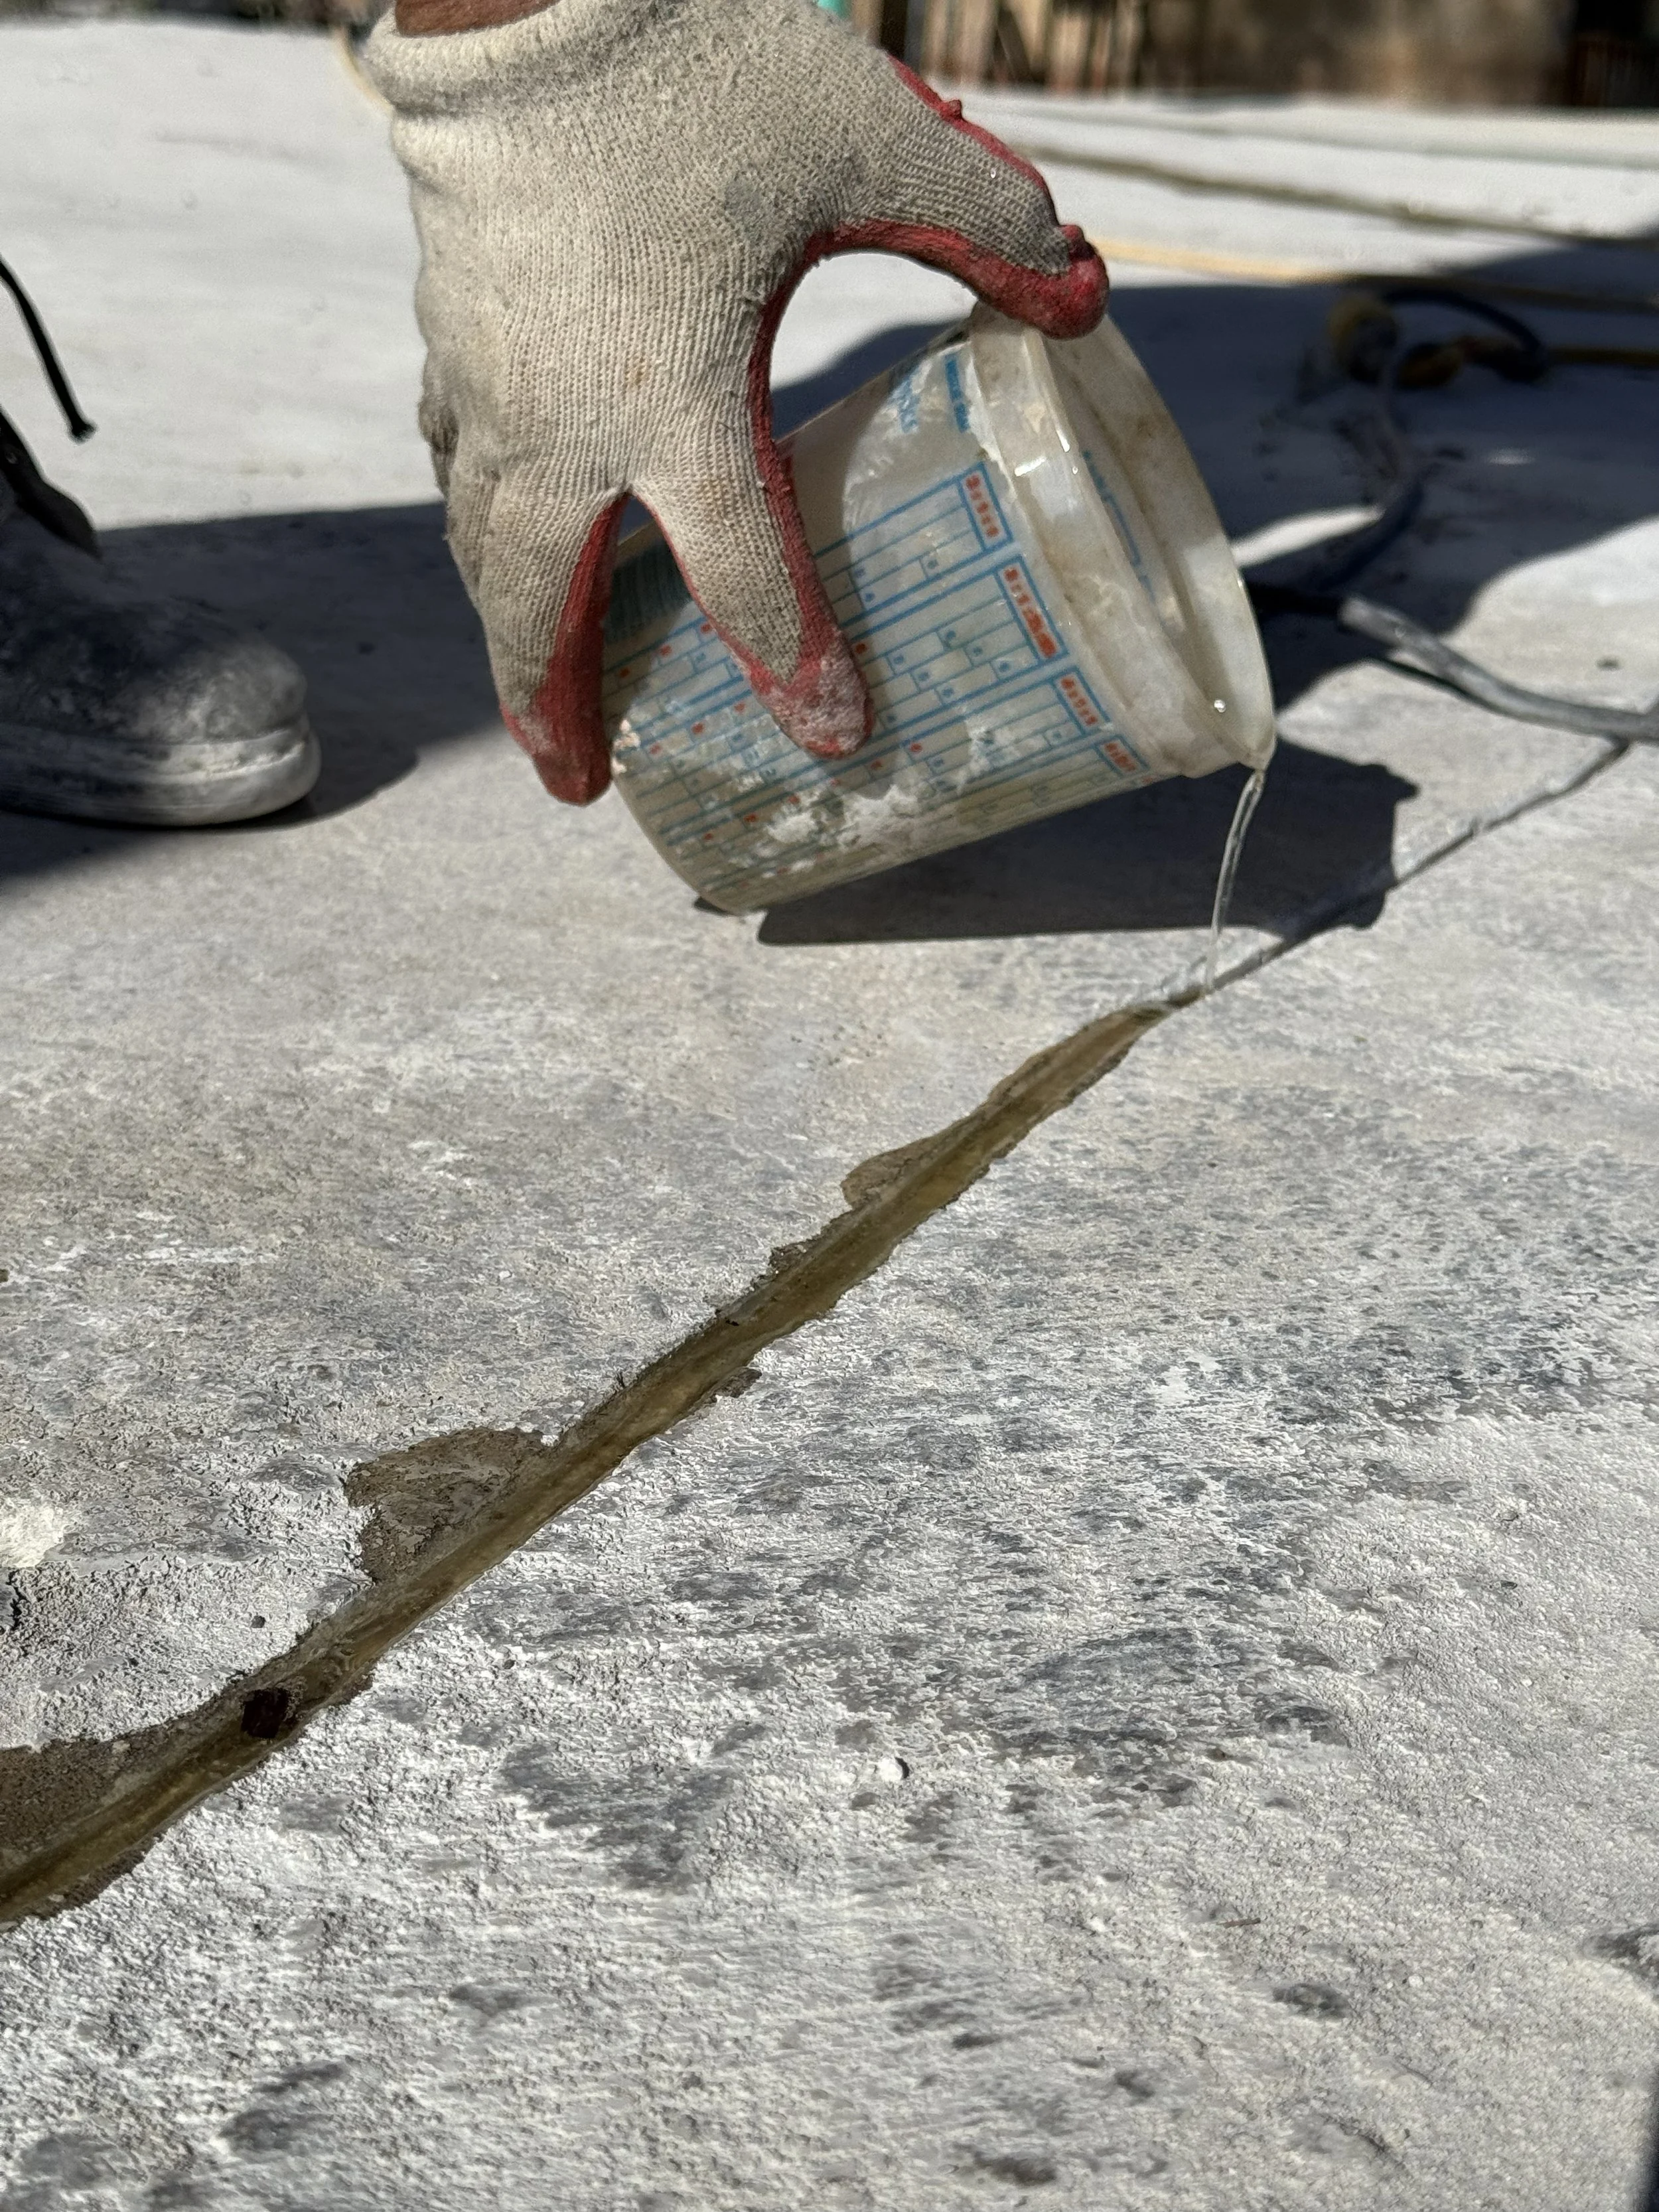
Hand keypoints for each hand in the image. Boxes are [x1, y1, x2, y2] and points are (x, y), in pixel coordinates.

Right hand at [368, 0, 1106, 803]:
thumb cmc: (704, 68)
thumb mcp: (871, 142)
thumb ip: (984, 227)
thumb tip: (1086, 293)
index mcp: (674, 399)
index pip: (740, 573)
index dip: (789, 664)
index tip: (830, 733)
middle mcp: (565, 418)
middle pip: (548, 601)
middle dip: (557, 705)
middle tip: (580, 783)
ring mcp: (491, 379)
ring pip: (482, 543)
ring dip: (506, 633)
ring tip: (533, 698)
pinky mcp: (451, 329)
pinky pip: (455, 457)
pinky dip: (475, 518)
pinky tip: (494, 535)